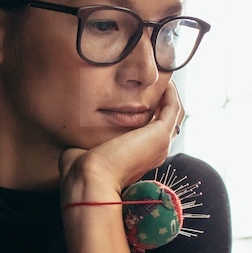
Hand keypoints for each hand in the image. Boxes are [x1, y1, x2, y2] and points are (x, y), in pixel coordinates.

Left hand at [58, 78, 185, 196]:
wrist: (89, 178)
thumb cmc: (80, 169)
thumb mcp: (84, 148)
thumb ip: (86, 137)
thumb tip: (77, 127)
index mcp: (138, 157)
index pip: (150, 130)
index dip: (149, 111)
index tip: (139, 92)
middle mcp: (153, 152)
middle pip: (167, 121)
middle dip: (162, 98)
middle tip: (154, 79)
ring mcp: (160, 145)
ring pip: (174, 114)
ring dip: (169, 94)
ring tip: (161, 74)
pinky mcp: (160, 135)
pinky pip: (173, 108)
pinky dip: (170, 93)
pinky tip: (162, 79)